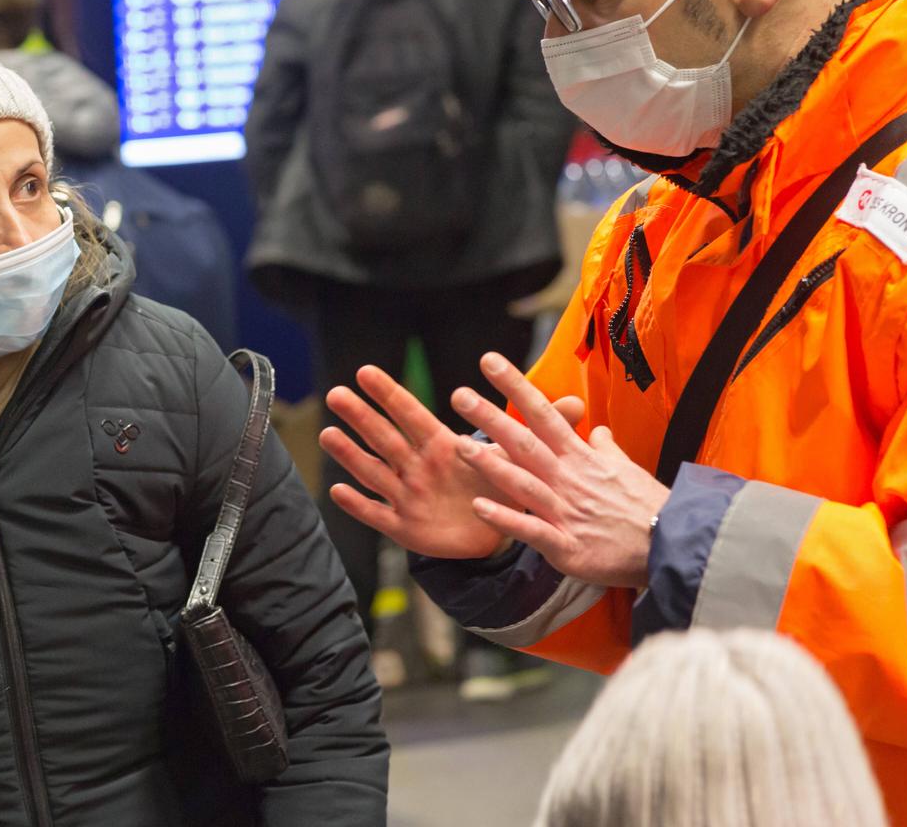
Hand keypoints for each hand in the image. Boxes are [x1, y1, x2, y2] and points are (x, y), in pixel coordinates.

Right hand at [320, 365, 583, 560]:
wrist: (495, 534)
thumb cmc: (499, 486)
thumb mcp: (521, 458)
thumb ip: (544, 430)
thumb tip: (579, 402)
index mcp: (441, 446)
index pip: (412, 415)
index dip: (390, 394)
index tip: (366, 371)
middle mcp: (417, 467)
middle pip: (384, 438)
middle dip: (361, 417)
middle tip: (336, 394)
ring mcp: (407, 496)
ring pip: (375, 472)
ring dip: (351, 455)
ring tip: (327, 435)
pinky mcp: (405, 527)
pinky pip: (378, 514)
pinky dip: (359, 505)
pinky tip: (339, 491)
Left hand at [450, 353, 668, 589]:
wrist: (675, 547)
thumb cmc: (650, 508)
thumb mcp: (627, 470)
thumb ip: (605, 449)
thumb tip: (596, 430)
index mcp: (581, 459)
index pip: (543, 414)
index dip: (515, 386)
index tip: (488, 361)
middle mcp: (569, 479)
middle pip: (525, 442)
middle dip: (491, 418)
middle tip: (458, 395)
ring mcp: (566, 512)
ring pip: (523, 483)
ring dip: (491, 465)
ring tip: (458, 446)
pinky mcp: (567, 546)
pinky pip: (532, 531)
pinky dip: (506, 519)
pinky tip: (478, 507)